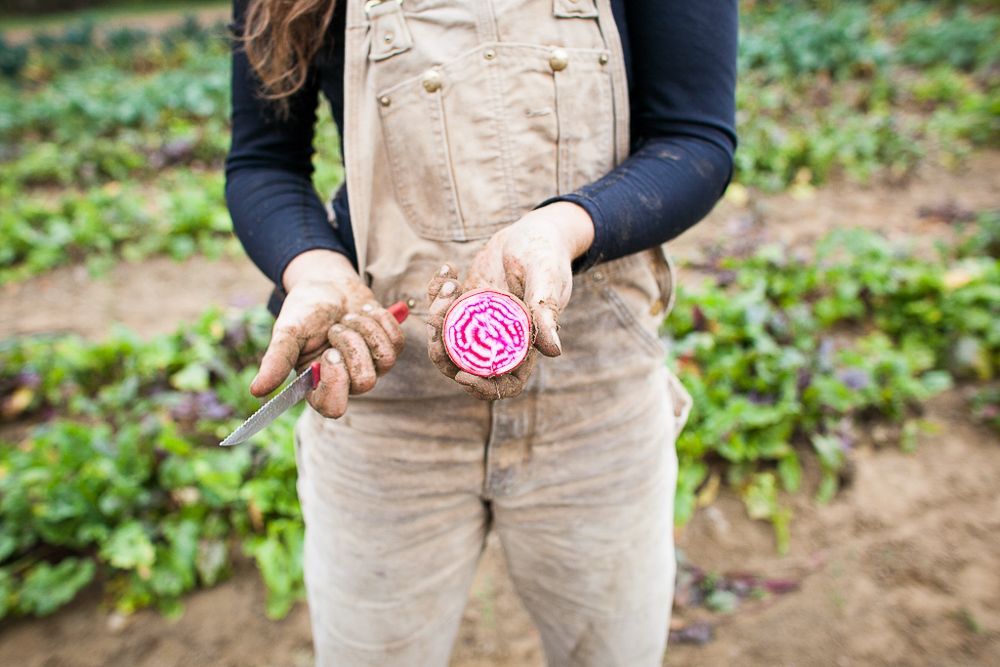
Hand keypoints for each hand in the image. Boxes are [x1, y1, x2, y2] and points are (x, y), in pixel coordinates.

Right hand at [251, 250, 404, 417]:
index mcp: (318, 384)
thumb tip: (256, 391)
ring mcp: (371, 366)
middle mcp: (346, 381)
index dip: (336, 381)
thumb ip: (276, 360)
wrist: (327, 283)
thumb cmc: (304, 310)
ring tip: (348, 317)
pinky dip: (379, 319)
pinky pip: (397, 341)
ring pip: (385, 360)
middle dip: (351, 345)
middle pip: (365, 382)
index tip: (328, 352)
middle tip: (335, 328)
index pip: (334, 408)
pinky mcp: (389, 347)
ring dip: (364, 329)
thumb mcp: (287, 331)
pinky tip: (365, 311)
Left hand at [426, 202, 593, 399]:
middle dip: (444, 350)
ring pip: (449, 338)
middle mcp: (500, 339)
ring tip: (448, 285)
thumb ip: (546, 313)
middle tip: (435, 320)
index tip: (461, 375)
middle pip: (466, 364)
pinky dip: (439, 290)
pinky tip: (448, 269)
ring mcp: (480, 322)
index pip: (506, 383)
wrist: (535, 229)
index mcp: (525, 344)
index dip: (483, 388)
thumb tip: (553, 352)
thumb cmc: (547, 254)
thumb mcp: (547, 280)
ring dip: (438, 316)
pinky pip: (444, 307)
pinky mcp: (467, 302)